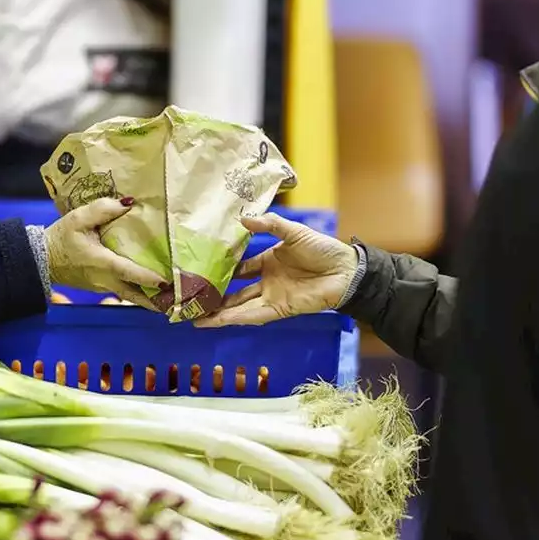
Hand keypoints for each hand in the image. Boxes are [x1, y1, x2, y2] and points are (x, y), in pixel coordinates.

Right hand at [44, 197, 167, 308]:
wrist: (40, 258)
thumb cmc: (60, 238)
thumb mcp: (79, 218)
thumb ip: (103, 209)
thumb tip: (128, 203)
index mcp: (102, 262)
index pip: (129, 272)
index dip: (149, 277)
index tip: (167, 281)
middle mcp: (105, 280)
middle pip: (135, 295)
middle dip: (155, 300)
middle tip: (177, 300)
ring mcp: (101, 287)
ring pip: (129, 295)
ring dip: (148, 297)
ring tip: (169, 297)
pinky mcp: (98, 288)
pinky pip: (121, 292)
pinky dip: (136, 291)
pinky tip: (148, 286)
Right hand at [194, 213, 357, 327]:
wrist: (346, 270)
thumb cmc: (323, 249)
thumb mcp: (293, 231)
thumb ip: (269, 225)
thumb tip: (242, 218)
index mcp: (268, 261)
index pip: (240, 266)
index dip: (223, 268)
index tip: (202, 269)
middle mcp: (267, 281)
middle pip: (235, 291)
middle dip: (215, 296)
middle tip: (192, 298)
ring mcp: (272, 296)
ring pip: (239, 306)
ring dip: (219, 312)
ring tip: (195, 316)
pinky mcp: (279, 309)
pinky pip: (252, 315)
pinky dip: (234, 318)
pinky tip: (216, 321)